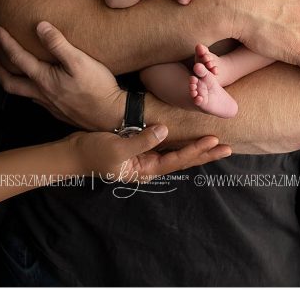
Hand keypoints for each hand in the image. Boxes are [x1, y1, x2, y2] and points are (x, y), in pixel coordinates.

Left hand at [0, 21, 122, 130]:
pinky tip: (40, 83)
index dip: (4, 42)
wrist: (112, 116)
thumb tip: (40, 26)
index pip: (17, 58)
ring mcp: (49, 105)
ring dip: (13, 80)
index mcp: (44, 79)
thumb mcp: (80, 61)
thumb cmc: (98, 88)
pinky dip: (30, 89)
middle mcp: (42, 94)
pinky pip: (36, 100)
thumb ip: (58, 44)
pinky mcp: (59, 111)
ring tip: (15, 68)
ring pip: (22, 93)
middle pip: (9, 83)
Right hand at [69, 128, 231, 182]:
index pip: (177, 160)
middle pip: (182, 161)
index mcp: (145, 170)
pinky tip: (189, 138)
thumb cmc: (92, 152)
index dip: (196, 150)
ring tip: (216, 144)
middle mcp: (148, 166)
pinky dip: (179, 142)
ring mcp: (144, 159)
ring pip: (175, 154)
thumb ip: (141, 140)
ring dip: (195, 149)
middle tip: (227, 147)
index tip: (214, 141)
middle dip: (204, 154)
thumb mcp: (116, 146)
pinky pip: (164, 147)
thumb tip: (164, 130)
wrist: (72, 154)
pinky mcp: (138, 149)